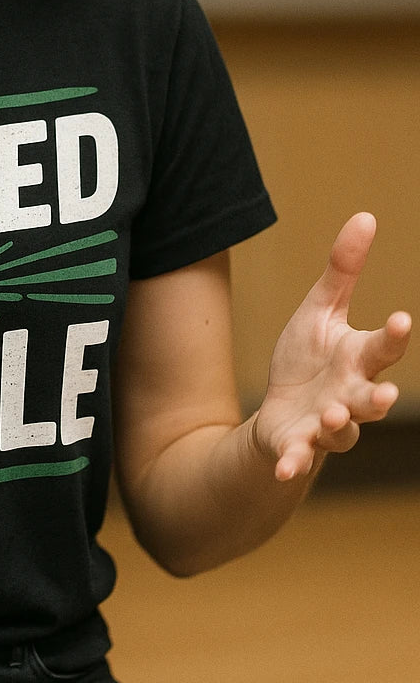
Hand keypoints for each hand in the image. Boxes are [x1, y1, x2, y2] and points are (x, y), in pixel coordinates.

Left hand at [254, 213, 410, 481]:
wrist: (280, 411)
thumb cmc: (309, 358)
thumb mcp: (320, 309)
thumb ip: (343, 270)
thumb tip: (365, 216)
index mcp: (358, 359)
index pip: (383, 347)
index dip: (394, 336)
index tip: (402, 319)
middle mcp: (351, 395)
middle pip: (372, 396)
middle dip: (379, 397)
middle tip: (384, 393)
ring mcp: (327, 425)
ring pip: (343, 430)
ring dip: (339, 425)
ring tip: (331, 416)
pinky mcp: (298, 445)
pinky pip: (299, 457)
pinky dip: (293, 462)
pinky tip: (286, 466)